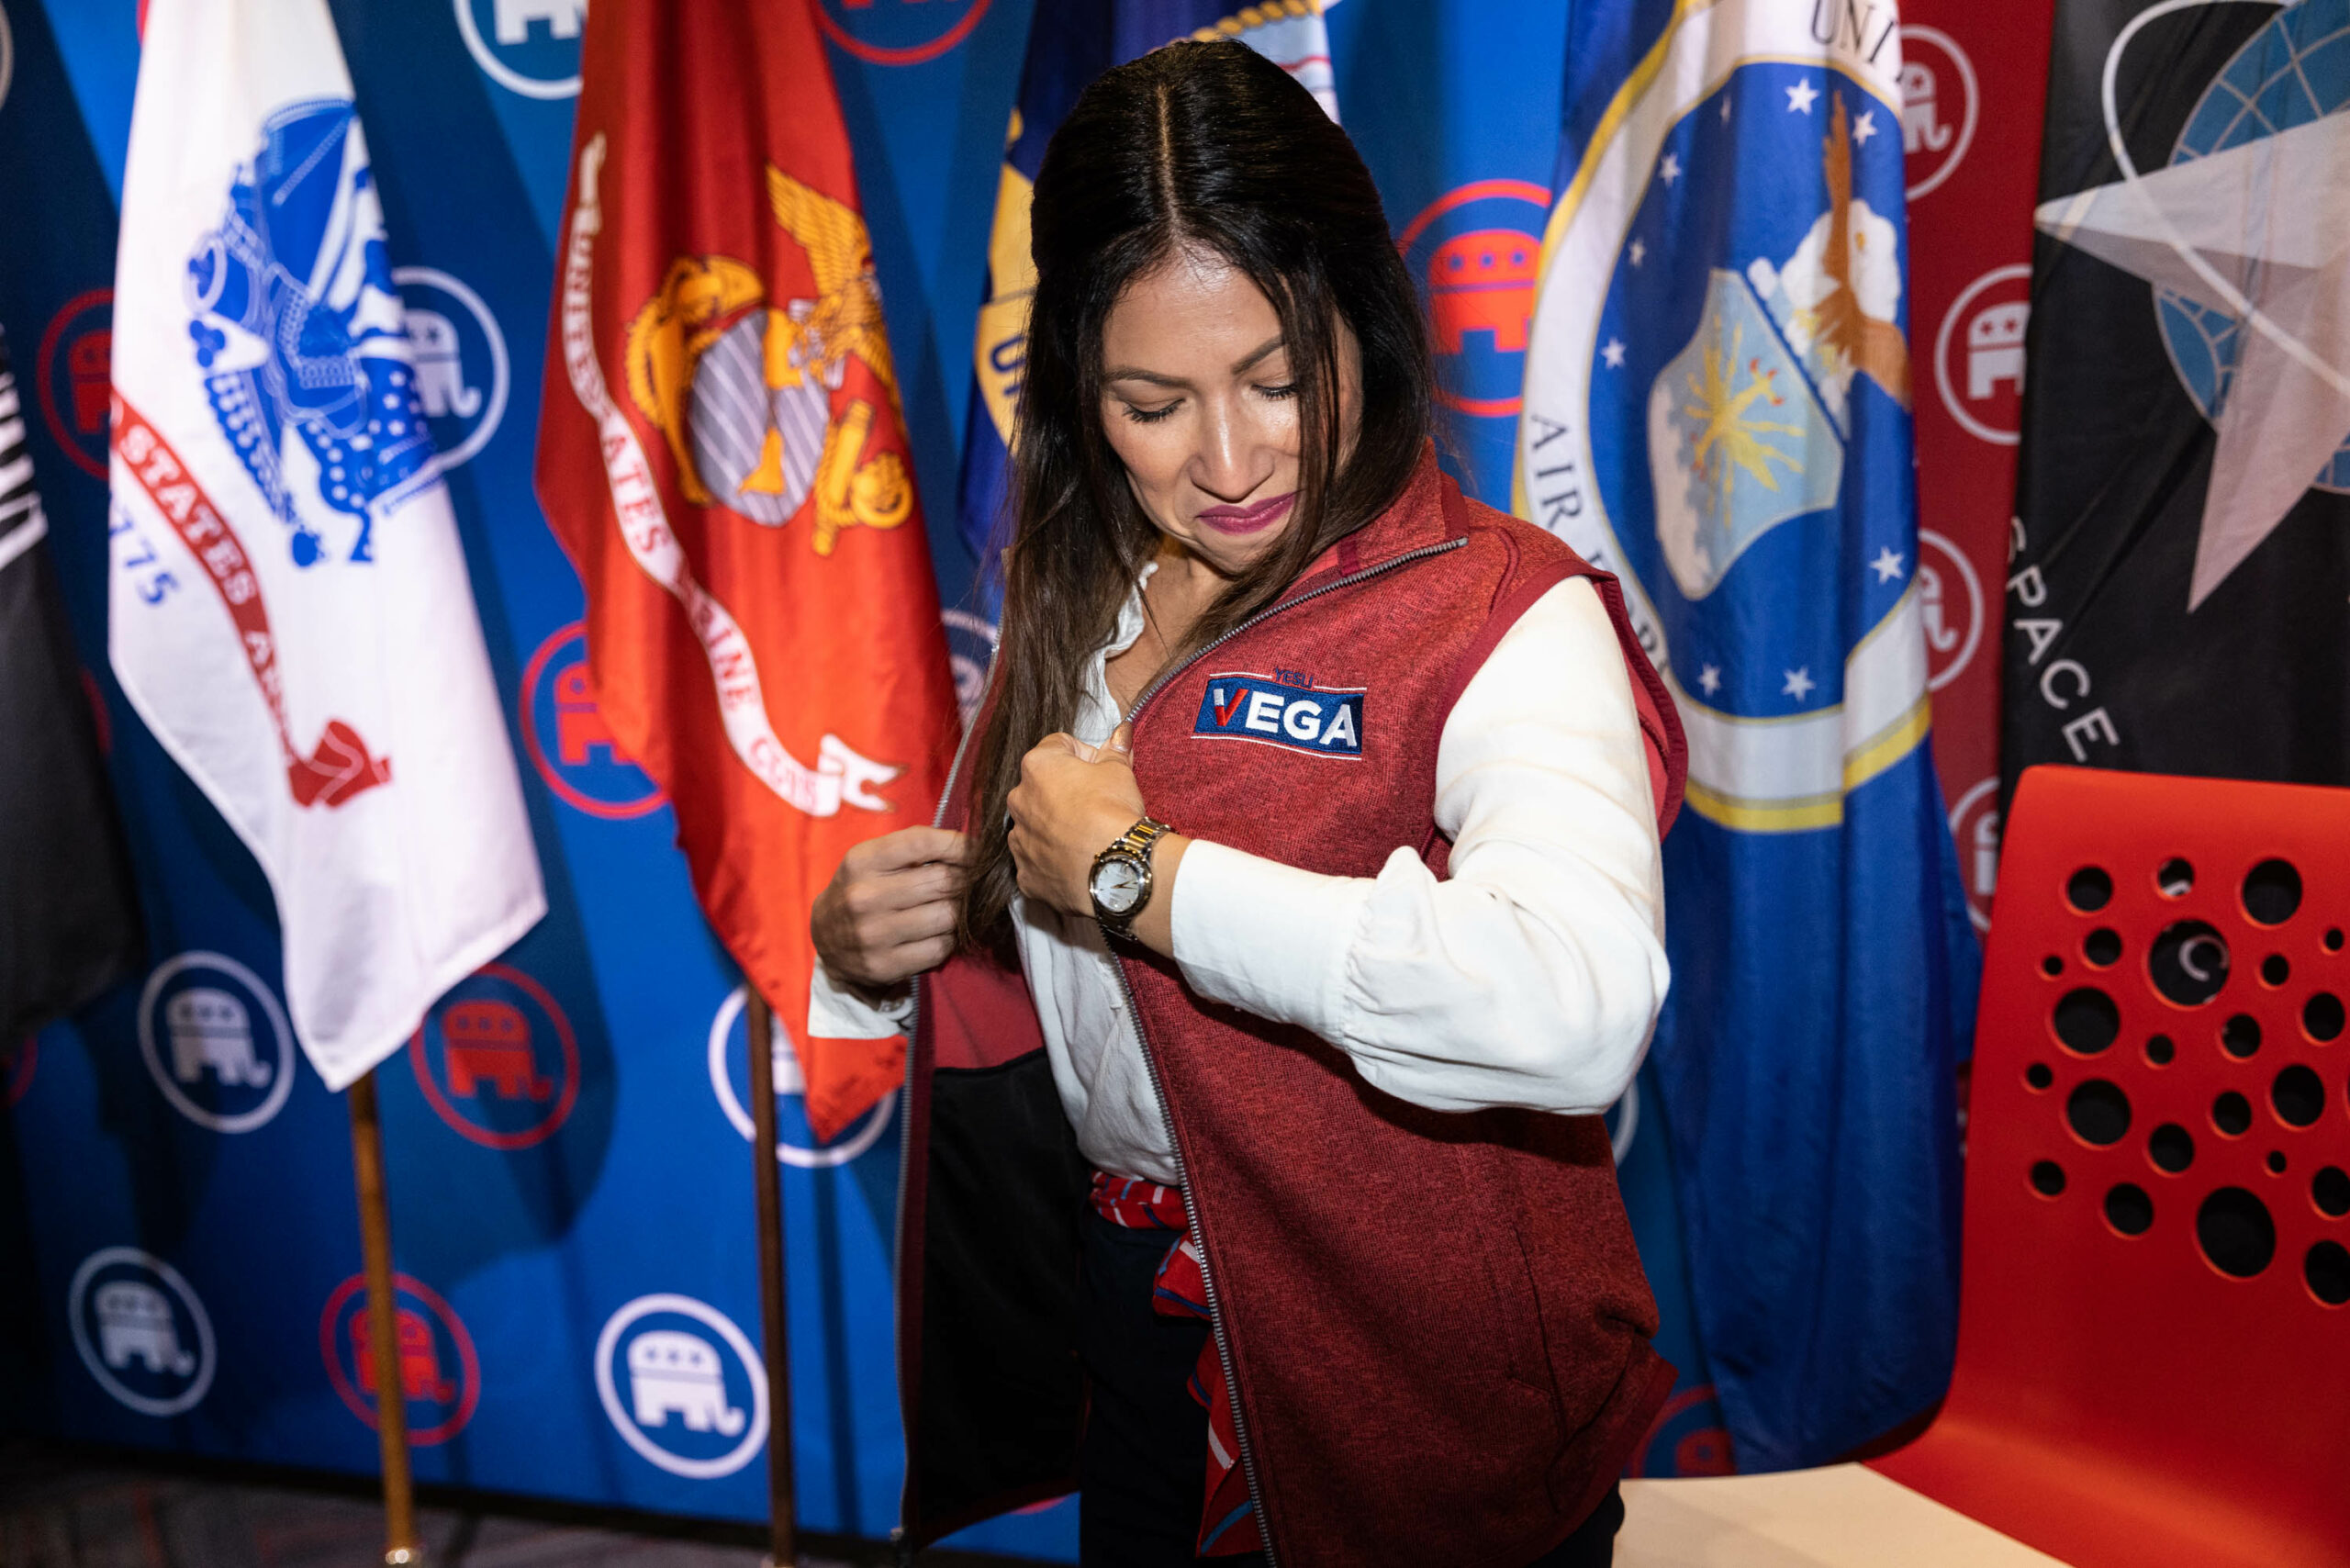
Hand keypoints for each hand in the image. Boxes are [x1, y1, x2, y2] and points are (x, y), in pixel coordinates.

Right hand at [810, 827, 967, 1001]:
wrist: (824, 938)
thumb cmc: (861, 888)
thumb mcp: (872, 859)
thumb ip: (914, 847)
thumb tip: (971, 847)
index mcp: (861, 861)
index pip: (923, 842)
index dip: (959, 845)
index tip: (977, 851)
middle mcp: (864, 896)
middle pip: (943, 881)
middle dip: (968, 880)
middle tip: (976, 882)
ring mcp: (874, 934)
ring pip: (948, 916)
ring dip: (963, 911)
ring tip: (959, 906)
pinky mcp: (885, 965)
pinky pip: (940, 948)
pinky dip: (951, 939)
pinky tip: (943, 931)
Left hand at [1007, 726, 1149, 917]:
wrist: (1113, 866)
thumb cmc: (1112, 812)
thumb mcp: (1119, 771)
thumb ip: (1114, 750)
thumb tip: (1121, 734)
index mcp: (1038, 766)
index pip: (1058, 746)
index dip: (1083, 756)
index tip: (1100, 769)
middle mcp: (1019, 799)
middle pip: (1042, 786)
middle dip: (1065, 791)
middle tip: (1096, 804)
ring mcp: (1019, 839)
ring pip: (1036, 824)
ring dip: (1056, 826)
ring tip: (1086, 835)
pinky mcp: (1026, 872)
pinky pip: (1038, 860)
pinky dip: (1054, 859)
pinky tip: (1077, 860)